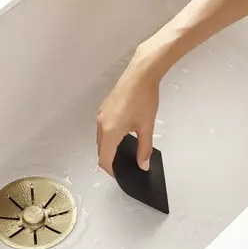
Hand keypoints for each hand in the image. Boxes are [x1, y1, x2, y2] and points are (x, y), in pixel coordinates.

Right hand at [97, 45, 160, 176]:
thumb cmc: (144, 98)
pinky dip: (109, 136)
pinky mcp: (104, 108)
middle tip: (124, 165)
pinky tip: (123, 133)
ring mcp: (101, 115)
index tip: (119, 175)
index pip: (104, 159)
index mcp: (110, 131)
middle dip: (110, 159)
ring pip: (101, 139)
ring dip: (109, 147)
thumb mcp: (146, 127)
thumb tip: (143, 165)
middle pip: (101, 150)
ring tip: (124, 150)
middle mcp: (101, 124)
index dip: (111, 170)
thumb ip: (144, 149)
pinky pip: (102, 128)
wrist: (140, 74)